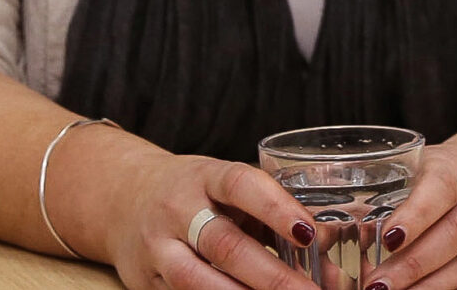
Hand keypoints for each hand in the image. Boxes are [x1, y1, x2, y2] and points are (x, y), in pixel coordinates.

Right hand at [103, 153, 319, 289]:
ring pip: (197, 280)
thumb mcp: (233, 191)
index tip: (309, 232)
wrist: (124, 199)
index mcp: (206, 176)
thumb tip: (332, 249)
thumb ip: (278, 215)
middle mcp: (177, 209)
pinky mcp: (145, 280)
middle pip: (225, 245)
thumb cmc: (197, 194)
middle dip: (272, 275)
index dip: (276, 207)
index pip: (241, 184)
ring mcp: (157, 247)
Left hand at [366, 144, 456, 289]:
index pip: (439, 190)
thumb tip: (312, 236)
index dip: (415, 216)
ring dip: (434, 288)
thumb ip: (370, 200)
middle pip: (456, 233)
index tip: (385, 239)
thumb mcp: (406, 174)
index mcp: (452, 169)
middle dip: (414, 265)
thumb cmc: (431, 180)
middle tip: (376, 288)